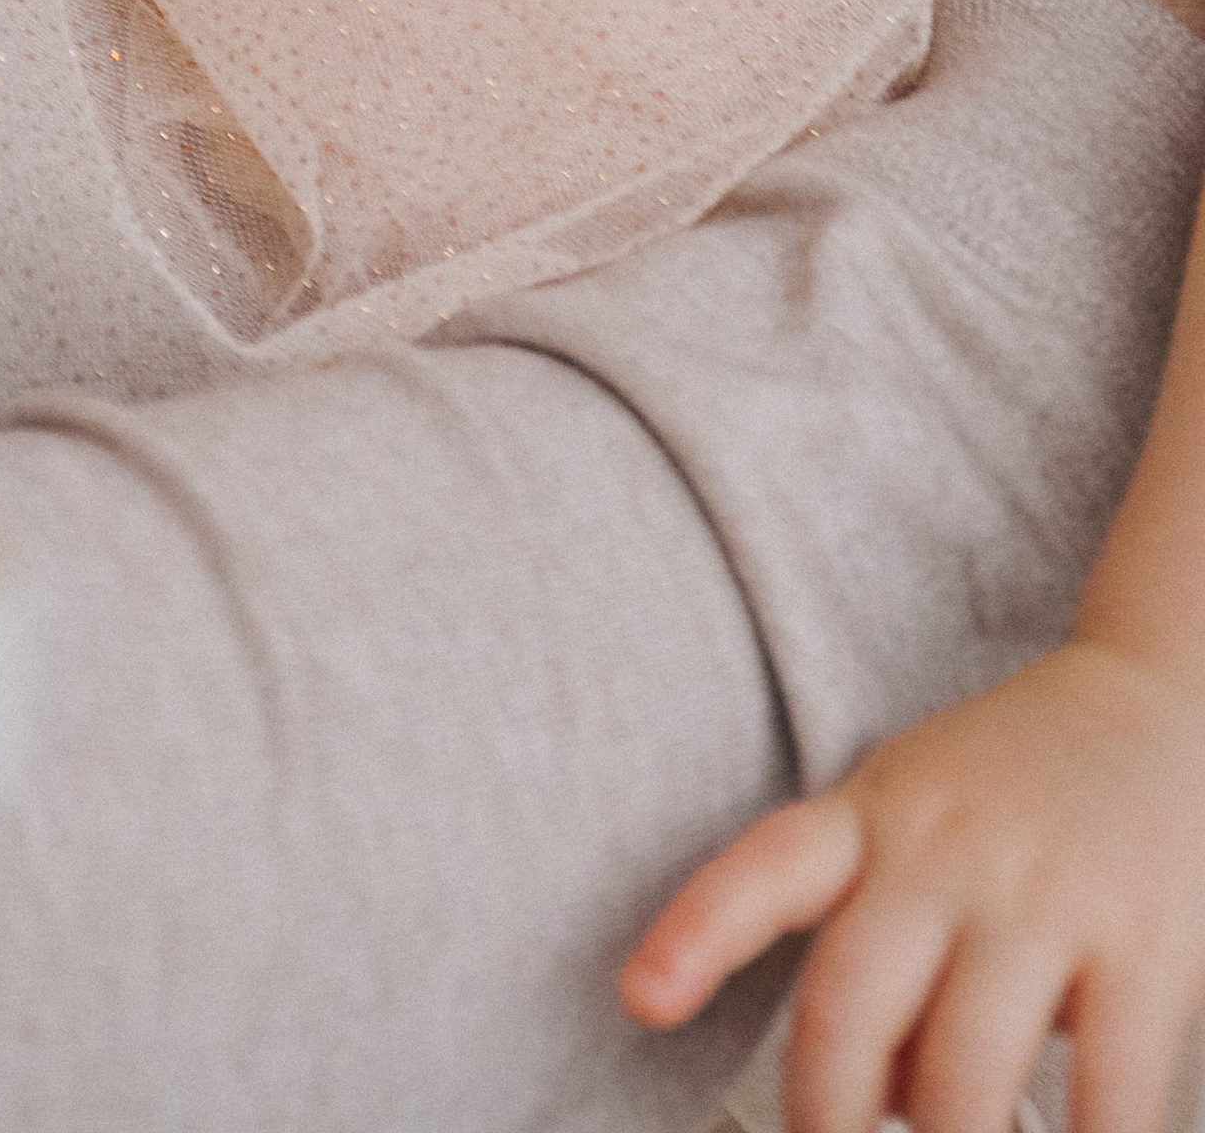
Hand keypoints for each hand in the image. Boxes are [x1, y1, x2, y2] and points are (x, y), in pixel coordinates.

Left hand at [622, 639, 1204, 1131]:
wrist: (1162, 701)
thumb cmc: (1013, 792)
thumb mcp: (915, 822)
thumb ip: (875, 947)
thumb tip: (880, 1107)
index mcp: (872, 818)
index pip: (764, 869)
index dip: (695, 934)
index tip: (640, 999)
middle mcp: (944, 853)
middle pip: (850, 1005)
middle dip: (824, 1119)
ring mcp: (1044, 897)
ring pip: (964, 1072)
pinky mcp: (1145, 946)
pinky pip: (1110, 1089)